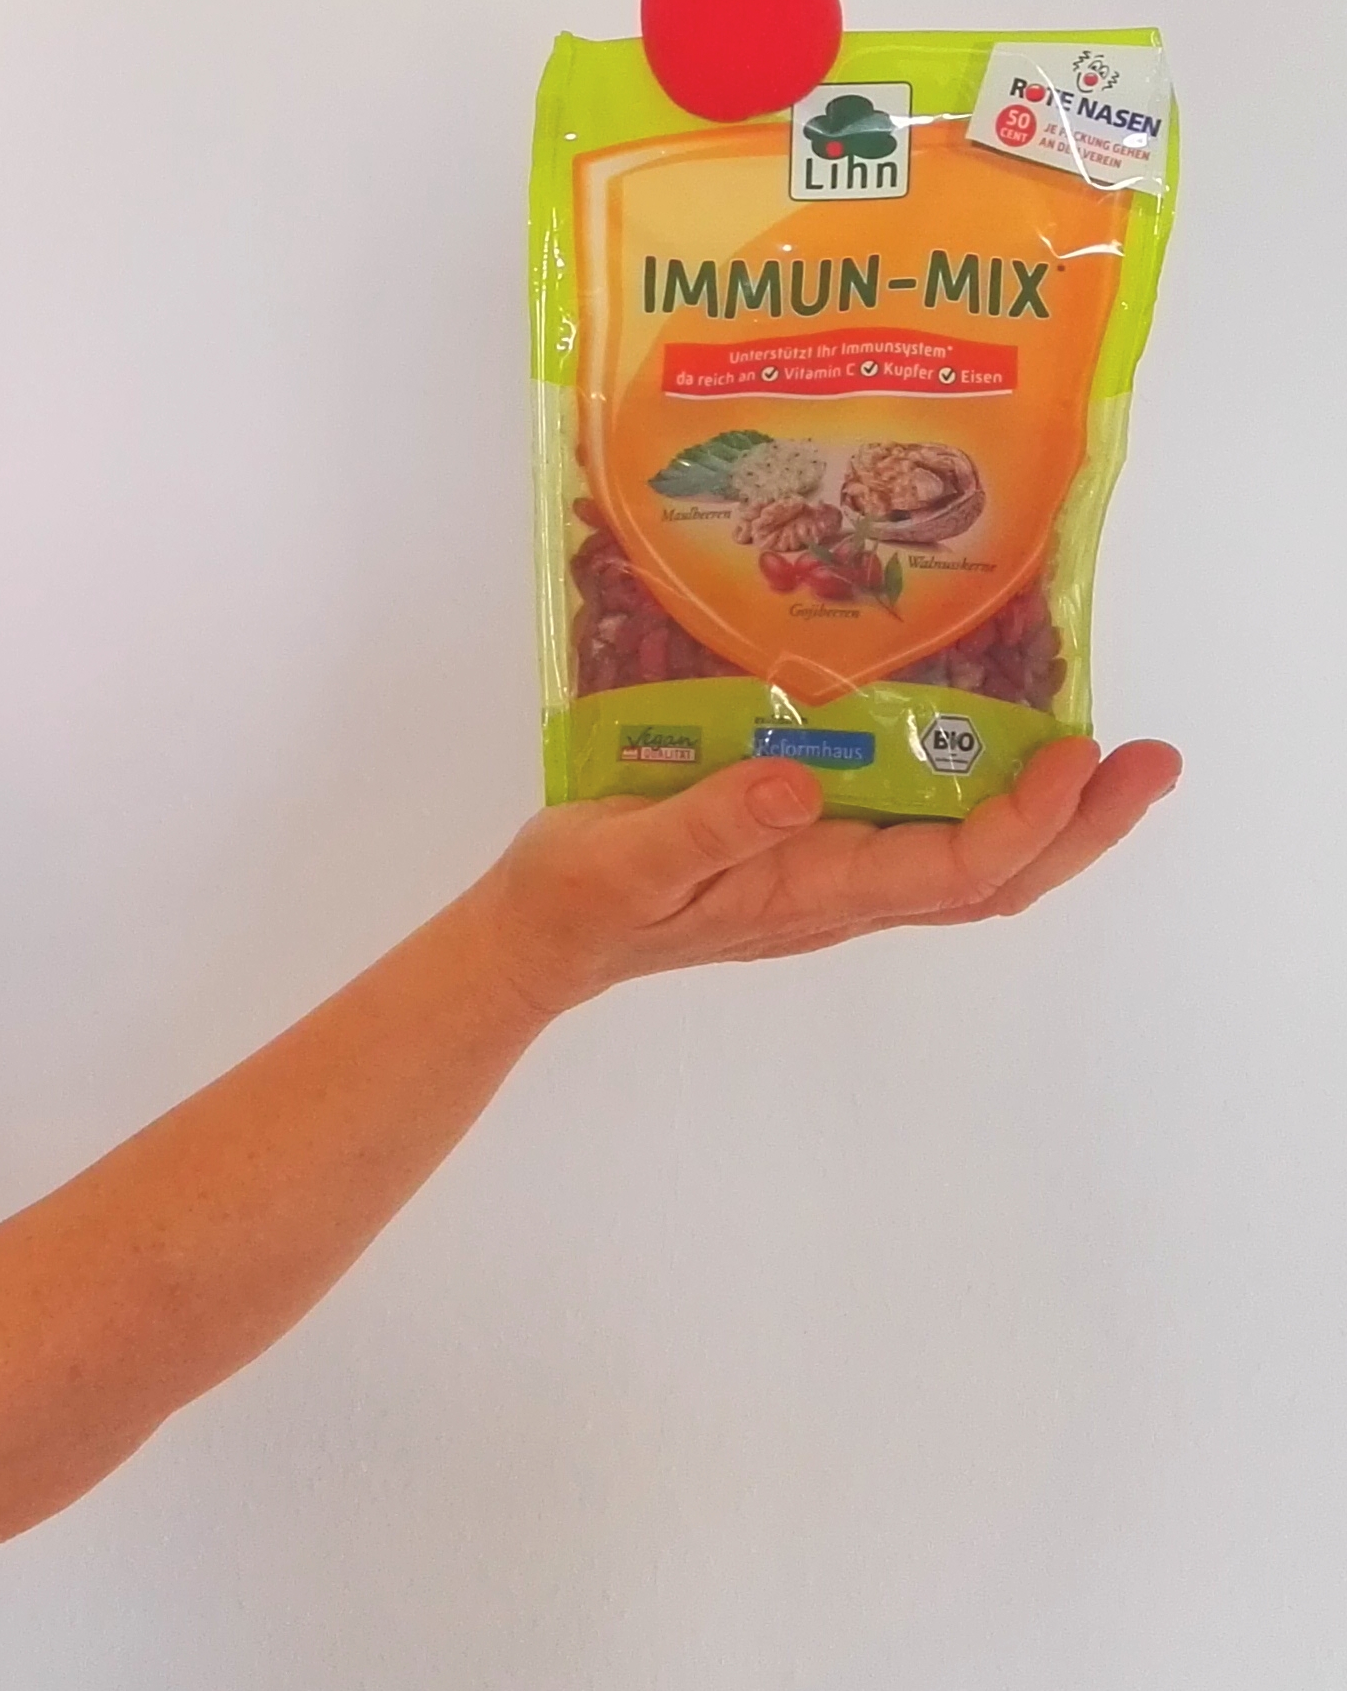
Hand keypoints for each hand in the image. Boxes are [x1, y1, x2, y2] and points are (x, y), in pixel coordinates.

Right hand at [473, 735, 1182, 1018]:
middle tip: (1152, 761)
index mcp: (810, 891)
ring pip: (974, 871)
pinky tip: (1001, 768)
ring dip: (1053, 823)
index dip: (1025, 815)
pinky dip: (989, 814)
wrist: (538, 940)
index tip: (1071, 750)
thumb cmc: (577, 896)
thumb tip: (802, 780)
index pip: (953, 868)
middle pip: (995, 881)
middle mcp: (842, 899)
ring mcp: (834, 890)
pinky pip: (930, 852)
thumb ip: (713, 819)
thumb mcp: (629, 854)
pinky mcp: (814, 867)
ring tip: (1111, 763)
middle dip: (1080, 826)